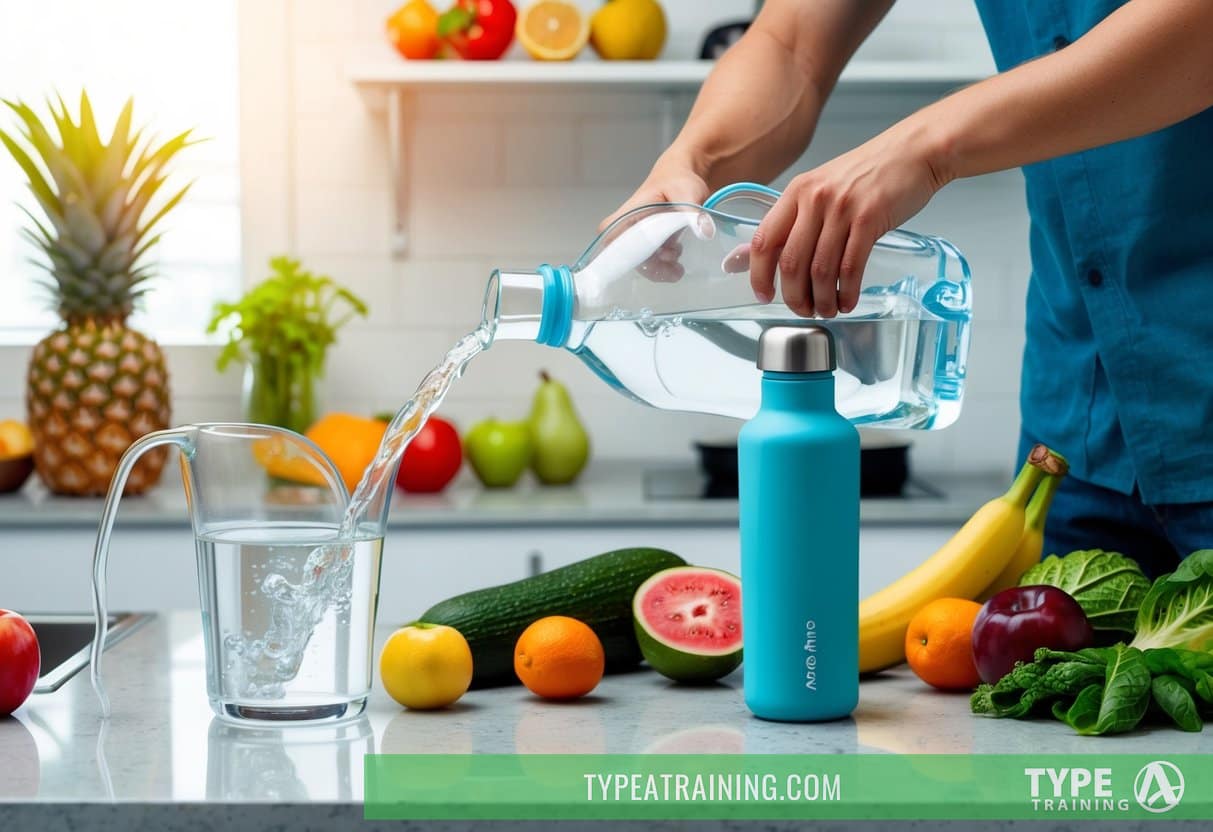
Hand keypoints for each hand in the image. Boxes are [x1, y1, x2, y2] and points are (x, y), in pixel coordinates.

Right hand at [598, 158, 710, 282]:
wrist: (684, 178)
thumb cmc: (678, 179)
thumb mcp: (687, 191)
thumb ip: (693, 211)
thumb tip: (705, 232)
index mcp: (632, 211)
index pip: (611, 231)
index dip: (617, 251)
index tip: (642, 261)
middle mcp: (631, 226)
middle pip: (628, 255)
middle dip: (651, 268)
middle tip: (675, 271)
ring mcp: (641, 236)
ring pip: (642, 262)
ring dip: (661, 269)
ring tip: (679, 266)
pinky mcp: (651, 243)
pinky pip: (653, 261)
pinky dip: (665, 266)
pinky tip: (677, 259)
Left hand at [749, 123, 947, 316]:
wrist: (912, 152)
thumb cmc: (869, 173)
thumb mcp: (823, 187)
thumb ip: (797, 218)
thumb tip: (770, 253)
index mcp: (797, 192)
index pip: (764, 240)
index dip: (759, 275)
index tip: (764, 295)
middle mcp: (814, 199)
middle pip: (791, 263)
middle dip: (794, 296)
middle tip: (802, 309)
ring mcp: (841, 209)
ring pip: (820, 270)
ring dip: (822, 299)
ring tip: (827, 309)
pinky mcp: (869, 220)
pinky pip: (850, 267)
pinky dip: (847, 292)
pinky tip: (847, 300)